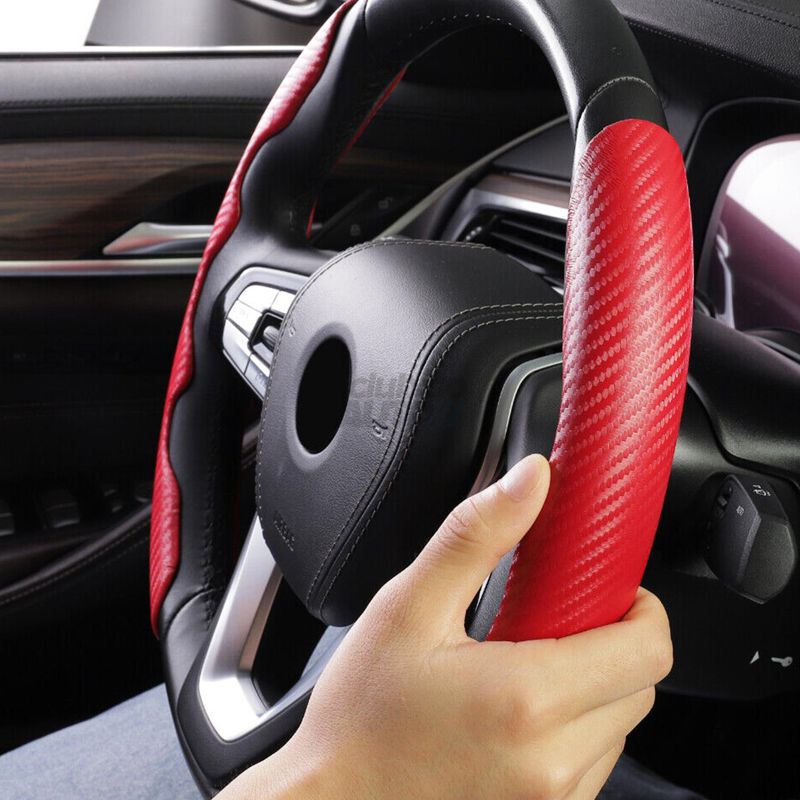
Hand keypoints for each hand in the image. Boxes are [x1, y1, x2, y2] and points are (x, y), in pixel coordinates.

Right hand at [223, 455, 672, 799]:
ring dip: (593, 687)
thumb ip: (478, 534)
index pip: (647, 649)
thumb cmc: (359, 717)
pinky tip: (516, 712)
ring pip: (619, 727)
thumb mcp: (409, 607)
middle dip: (612, 641)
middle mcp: (553, 763)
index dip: (641, 607)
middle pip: (640, 686)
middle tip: (554, 618)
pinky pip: (590, 765)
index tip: (609, 589)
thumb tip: (532, 480)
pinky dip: (572, 730)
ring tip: (526, 665)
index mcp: (527, 699)